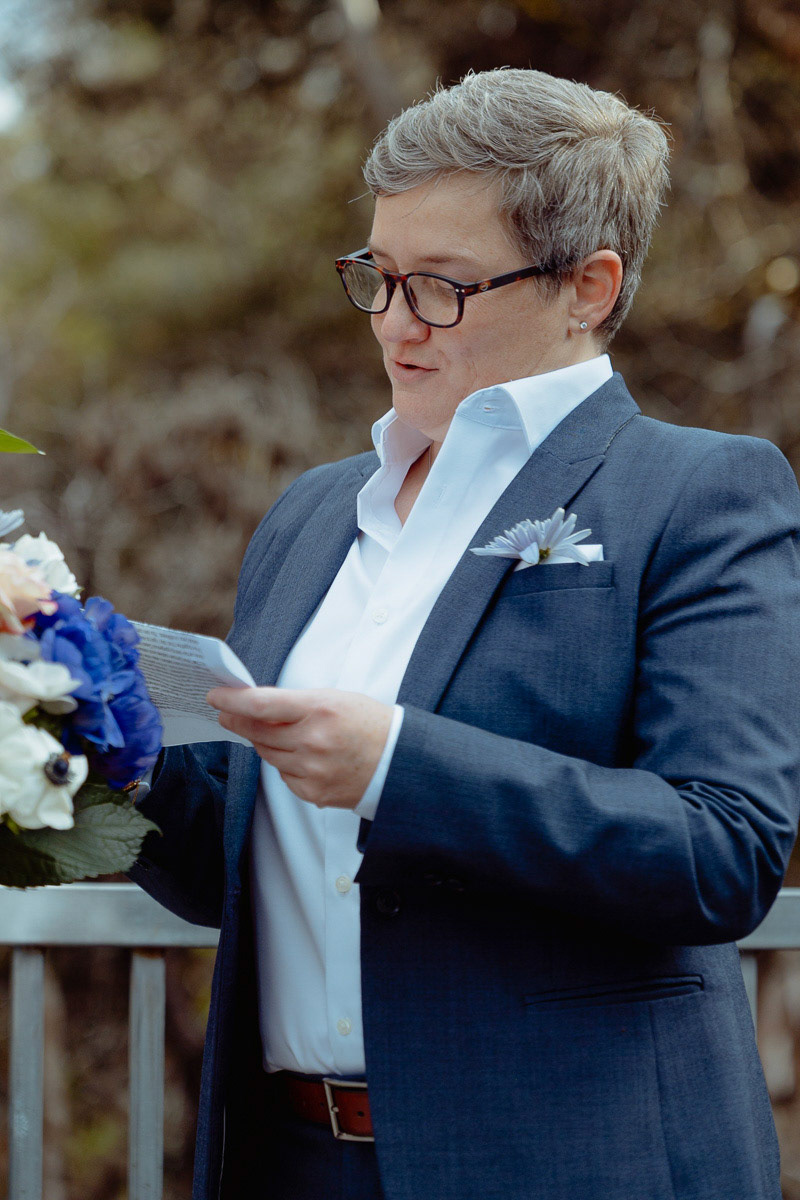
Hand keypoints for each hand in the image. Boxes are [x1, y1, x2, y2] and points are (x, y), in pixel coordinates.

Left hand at [206, 686, 392, 809]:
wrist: (399, 762)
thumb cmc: (370, 725)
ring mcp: (312, 769)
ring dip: (264, 743)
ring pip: (268, 754)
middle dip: (237, 721)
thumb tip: (258, 707)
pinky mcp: (313, 792)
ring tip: (276, 733)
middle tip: (226, 713)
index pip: (261, 704)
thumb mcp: (335, 699)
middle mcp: (312, 740)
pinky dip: (286, 764)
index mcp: (319, 709)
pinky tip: (302, 756)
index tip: (216, 697)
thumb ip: (296, 703)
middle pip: (257, 732)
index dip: (232, 700)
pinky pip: (284, 776)